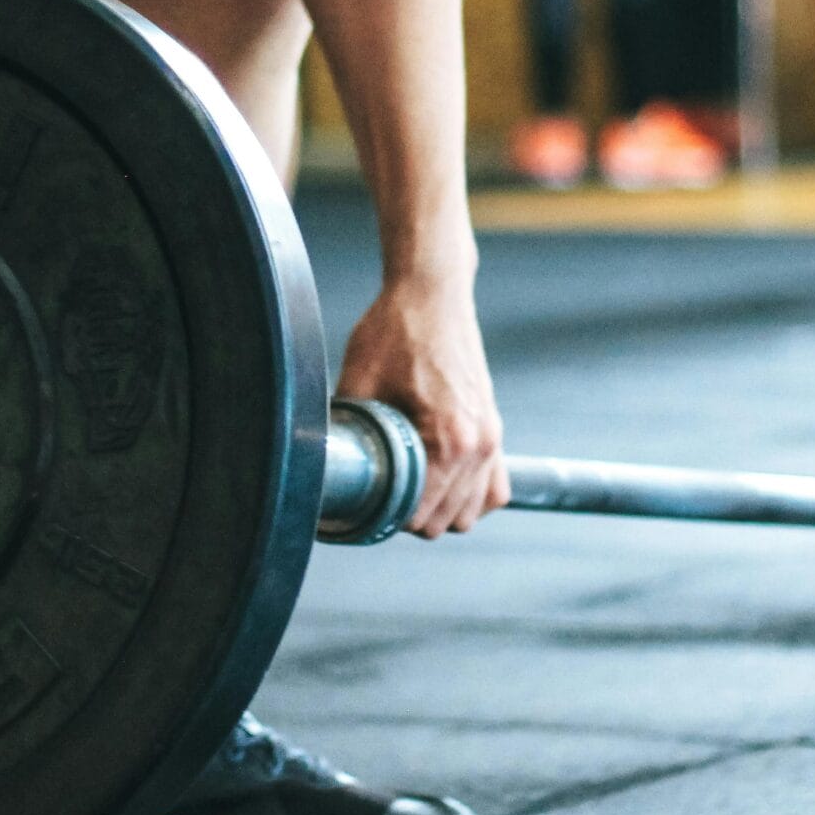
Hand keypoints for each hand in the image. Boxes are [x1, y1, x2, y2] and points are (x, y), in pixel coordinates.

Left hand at [337, 272, 506, 539]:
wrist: (433, 292)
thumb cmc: (396, 329)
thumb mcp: (358, 380)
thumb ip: (346, 429)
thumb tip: (321, 464)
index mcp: (449, 438)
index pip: (420, 515)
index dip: (386, 517)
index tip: (363, 502)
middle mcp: (479, 444)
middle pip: (445, 521)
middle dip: (410, 516)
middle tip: (377, 492)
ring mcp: (491, 438)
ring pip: (471, 512)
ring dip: (438, 509)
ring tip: (405, 487)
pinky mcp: (493, 429)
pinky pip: (493, 488)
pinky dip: (469, 496)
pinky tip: (439, 482)